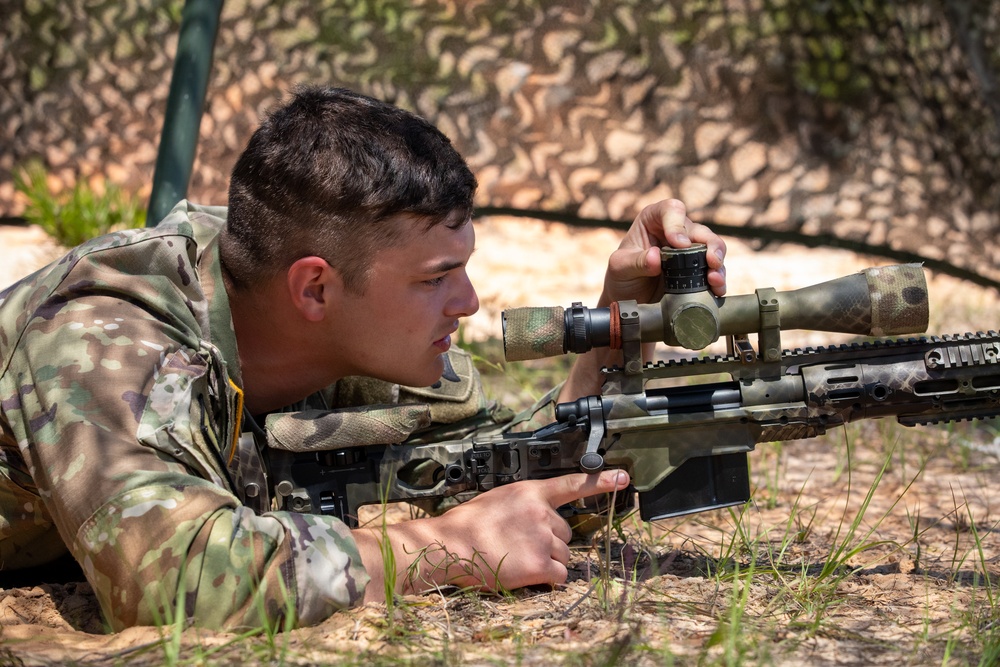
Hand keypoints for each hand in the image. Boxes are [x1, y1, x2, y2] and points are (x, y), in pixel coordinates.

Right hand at [354, 469, 630, 599]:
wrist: (449, 547)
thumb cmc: (465, 526)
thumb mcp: (497, 501)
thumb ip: (522, 506)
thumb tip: (535, 520)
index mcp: (530, 492)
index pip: (573, 484)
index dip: (601, 481)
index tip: (624, 478)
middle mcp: (542, 513)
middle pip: (566, 533)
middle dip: (550, 542)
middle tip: (521, 546)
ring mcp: (543, 539)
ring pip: (565, 556)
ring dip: (548, 562)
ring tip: (518, 560)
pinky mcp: (541, 565)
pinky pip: (560, 576)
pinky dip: (549, 581)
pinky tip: (528, 576)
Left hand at [603, 199, 726, 304]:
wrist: (629, 301)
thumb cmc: (621, 276)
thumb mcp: (620, 268)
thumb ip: (636, 261)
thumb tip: (656, 257)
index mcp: (654, 220)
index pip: (671, 210)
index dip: (677, 224)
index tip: (678, 244)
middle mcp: (676, 231)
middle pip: (699, 229)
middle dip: (709, 244)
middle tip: (710, 260)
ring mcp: (690, 251)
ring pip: (713, 248)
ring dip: (718, 262)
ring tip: (714, 278)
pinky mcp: (698, 271)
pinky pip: (715, 270)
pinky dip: (718, 279)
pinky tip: (717, 288)